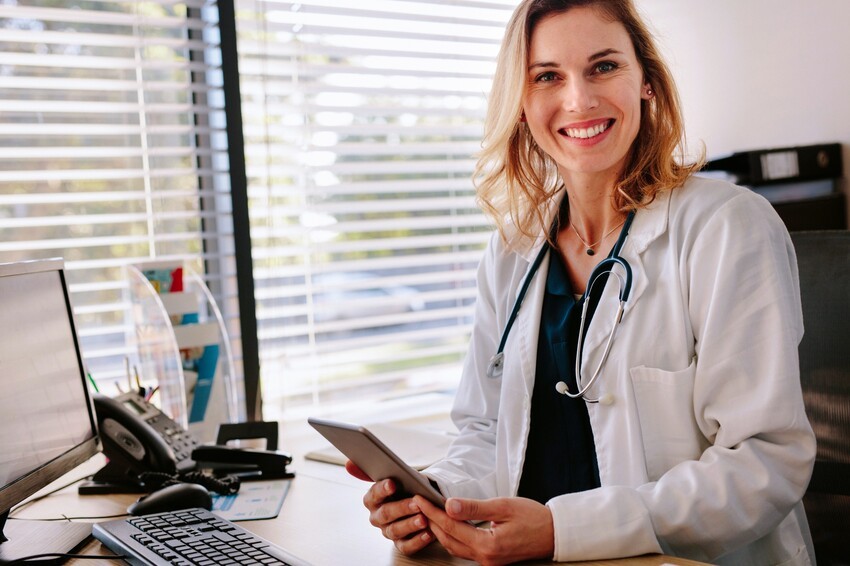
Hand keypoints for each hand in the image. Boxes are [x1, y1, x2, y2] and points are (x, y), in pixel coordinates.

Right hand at [344, 460, 433, 554]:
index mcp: (372, 500)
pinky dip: (417, 541)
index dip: (382, 489)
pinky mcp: (401, 544)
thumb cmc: (405, 488)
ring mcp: (388, 531)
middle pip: (386, 513)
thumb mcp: (395, 476)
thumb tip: (349, 463)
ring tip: (423, 519)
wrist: (419, 503)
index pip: (374, 495)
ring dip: (410, 525)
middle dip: (401, 508)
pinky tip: (428, 533)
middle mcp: (377, 517)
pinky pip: (406, 546)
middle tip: (416, 503)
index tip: (392, 483)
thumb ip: (373, 471)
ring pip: (395, 530)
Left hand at [415, 495, 553, 565]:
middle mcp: (485, 557)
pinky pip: (464, 549)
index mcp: (487, 545)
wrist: (555, 534)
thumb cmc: (534, 518)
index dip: (432, 512)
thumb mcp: (503, 506)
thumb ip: (474, 507)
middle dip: (431, 521)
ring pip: (454, 546)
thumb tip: (449, 505)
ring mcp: (488, 561)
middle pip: (448, 539)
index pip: (450, 526)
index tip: (419, 499)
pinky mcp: (491, 559)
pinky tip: (448, 524)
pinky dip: (452, 536)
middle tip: (419, 504)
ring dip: (439, 530)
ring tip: (429, 512)